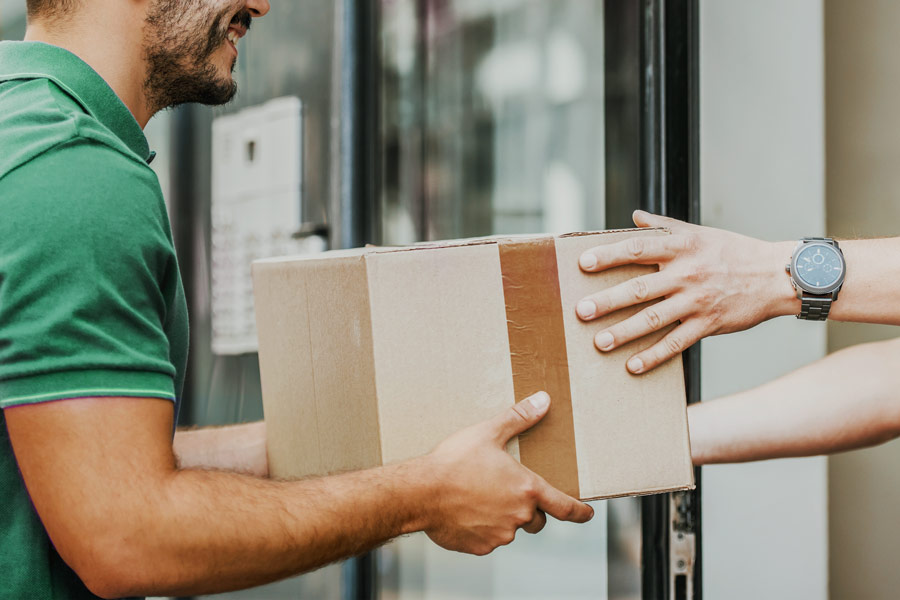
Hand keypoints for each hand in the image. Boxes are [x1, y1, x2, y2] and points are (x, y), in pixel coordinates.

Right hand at [420, 392, 593, 554]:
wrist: (421, 492)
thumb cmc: (454, 461)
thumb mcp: (488, 433)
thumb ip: (519, 418)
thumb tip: (544, 400)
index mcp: (526, 489)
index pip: (565, 507)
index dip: (579, 511)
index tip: (586, 513)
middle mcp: (519, 515)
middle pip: (536, 519)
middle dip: (527, 509)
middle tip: (505, 492)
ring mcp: (500, 534)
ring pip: (510, 529)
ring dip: (502, 517)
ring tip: (478, 498)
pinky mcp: (480, 546)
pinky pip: (488, 539)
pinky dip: (482, 529)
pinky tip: (465, 512)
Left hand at [575, 211, 797, 373]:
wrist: (775, 275)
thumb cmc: (733, 251)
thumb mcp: (699, 232)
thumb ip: (664, 225)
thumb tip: (634, 216)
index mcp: (681, 247)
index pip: (638, 248)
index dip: (609, 254)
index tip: (583, 263)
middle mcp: (686, 273)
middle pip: (640, 288)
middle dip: (607, 301)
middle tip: (581, 311)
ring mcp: (697, 301)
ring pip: (654, 319)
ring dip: (624, 332)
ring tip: (599, 343)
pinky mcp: (708, 324)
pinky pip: (676, 342)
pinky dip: (654, 356)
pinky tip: (633, 365)